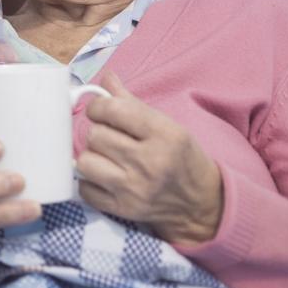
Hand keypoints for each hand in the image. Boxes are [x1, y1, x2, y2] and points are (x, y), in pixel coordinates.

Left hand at [77, 71, 222, 244]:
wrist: (202, 204)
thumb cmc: (182, 158)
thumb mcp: (167, 125)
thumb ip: (131, 102)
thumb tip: (106, 78)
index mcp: (164, 134)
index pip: (112, 109)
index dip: (98, 106)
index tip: (101, 111)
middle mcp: (150, 162)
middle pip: (95, 135)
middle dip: (98, 133)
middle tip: (111, 138)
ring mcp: (135, 189)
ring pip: (85, 162)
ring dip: (92, 157)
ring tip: (107, 158)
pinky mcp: (124, 210)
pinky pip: (85, 190)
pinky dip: (90, 183)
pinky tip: (106, 177)